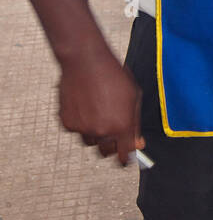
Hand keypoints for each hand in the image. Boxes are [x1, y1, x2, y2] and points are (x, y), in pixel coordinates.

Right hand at [58, 45, 144, 166]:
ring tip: (96, 111)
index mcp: (122, 126)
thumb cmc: (113, 75)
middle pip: (106, 152)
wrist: (86, 61)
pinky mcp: (67, 122)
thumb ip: (135, 124)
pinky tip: (84, 104)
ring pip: (90, 142)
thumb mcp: (134, 97)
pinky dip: (79, 122)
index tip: (124, 159)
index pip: (124, 156)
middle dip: (110, 145)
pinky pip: (75, 130)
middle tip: (110, 130)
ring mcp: (83, 128)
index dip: (124, 158)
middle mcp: (102, 131)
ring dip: (94, 134)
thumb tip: (138, 144)